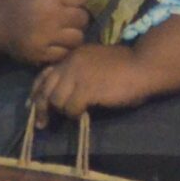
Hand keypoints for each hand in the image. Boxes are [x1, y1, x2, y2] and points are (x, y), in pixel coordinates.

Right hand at [0, 0, 90, 65]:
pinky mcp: (42, 53)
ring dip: (71, 34)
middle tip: (65, 15)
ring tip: (62, 30)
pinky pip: (64, 52)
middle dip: (75, 17)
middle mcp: (51, 15)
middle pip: (82, 18)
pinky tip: (53, 41)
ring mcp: (46, 36)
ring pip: (77, 37)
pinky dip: (61, 49)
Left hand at [31, 44, 153, 117]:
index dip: (37, 90)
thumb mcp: (97, 64)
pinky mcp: (86, 89)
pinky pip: (70, 107)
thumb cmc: (128, 67)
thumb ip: (80, 73)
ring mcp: (76, 76)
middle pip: (45, 88)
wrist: (145, 65)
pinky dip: (74, 114)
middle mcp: (70, 64)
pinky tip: (83, 116)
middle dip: (40, 107)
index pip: (45, 74)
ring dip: (63, 111)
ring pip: (55, 99)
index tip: (33, 103)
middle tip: (41, 123)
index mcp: (73, 57)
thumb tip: (67, 92)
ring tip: (74, 115)